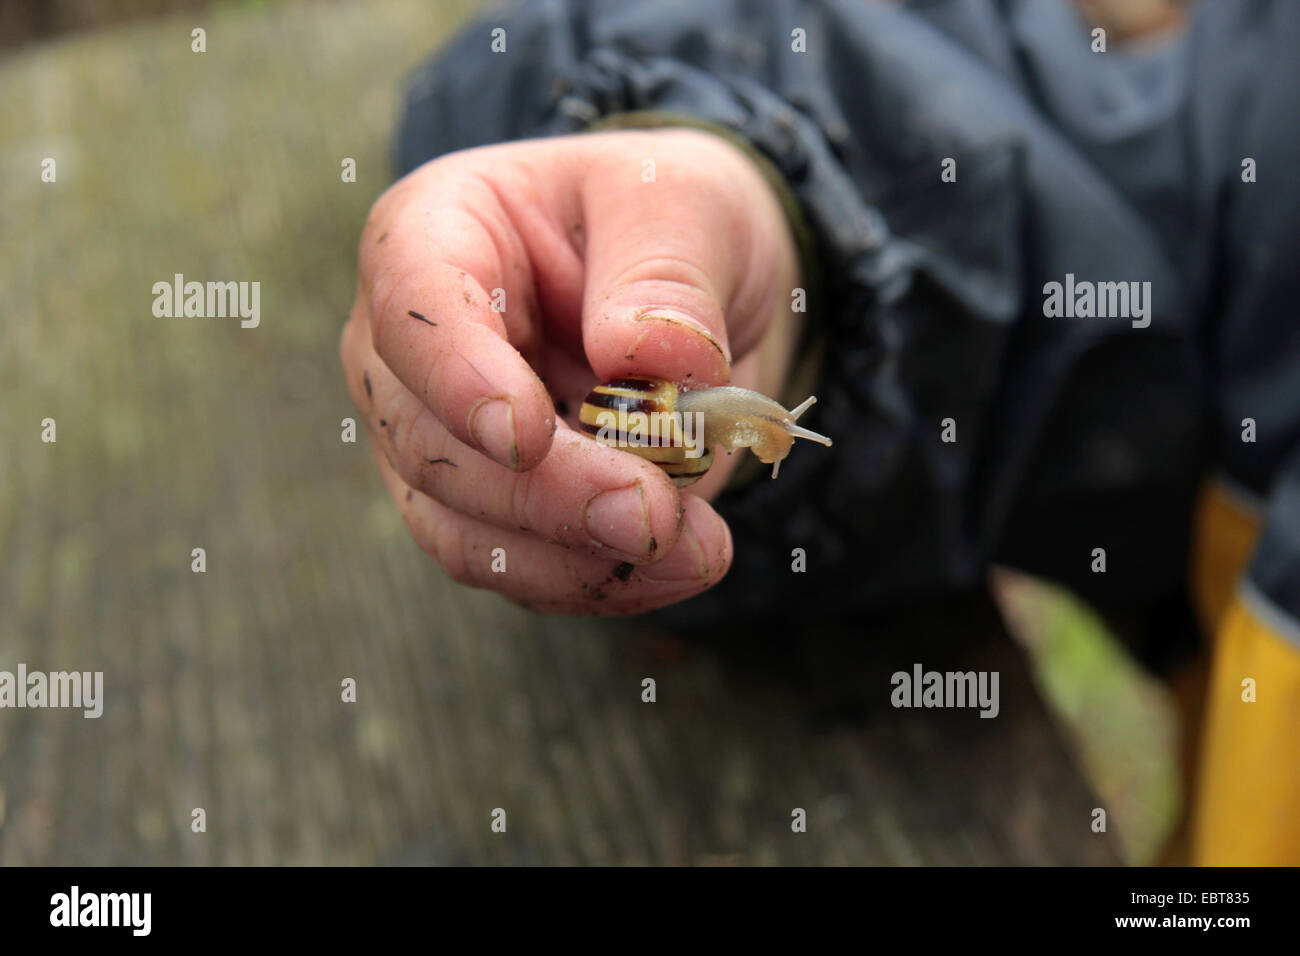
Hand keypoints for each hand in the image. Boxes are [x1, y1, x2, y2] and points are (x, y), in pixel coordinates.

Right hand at [340, 128, 800, 613]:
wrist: (701, 279)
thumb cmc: (671, 215)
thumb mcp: (685, 201)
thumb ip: (666, 272)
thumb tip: (651, 361)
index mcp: (436, 233)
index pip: (413, 308)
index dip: (458, 377)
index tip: (527, 436)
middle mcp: (411, 347)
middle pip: (429, 441)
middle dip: (546, 495)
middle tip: (654, 518)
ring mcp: (440, 437)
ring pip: (464, 526)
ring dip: (576, 558)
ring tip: (696, 551)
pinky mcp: (490, 509)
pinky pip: (520, 568)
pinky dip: (600, 580)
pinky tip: (680, 564)